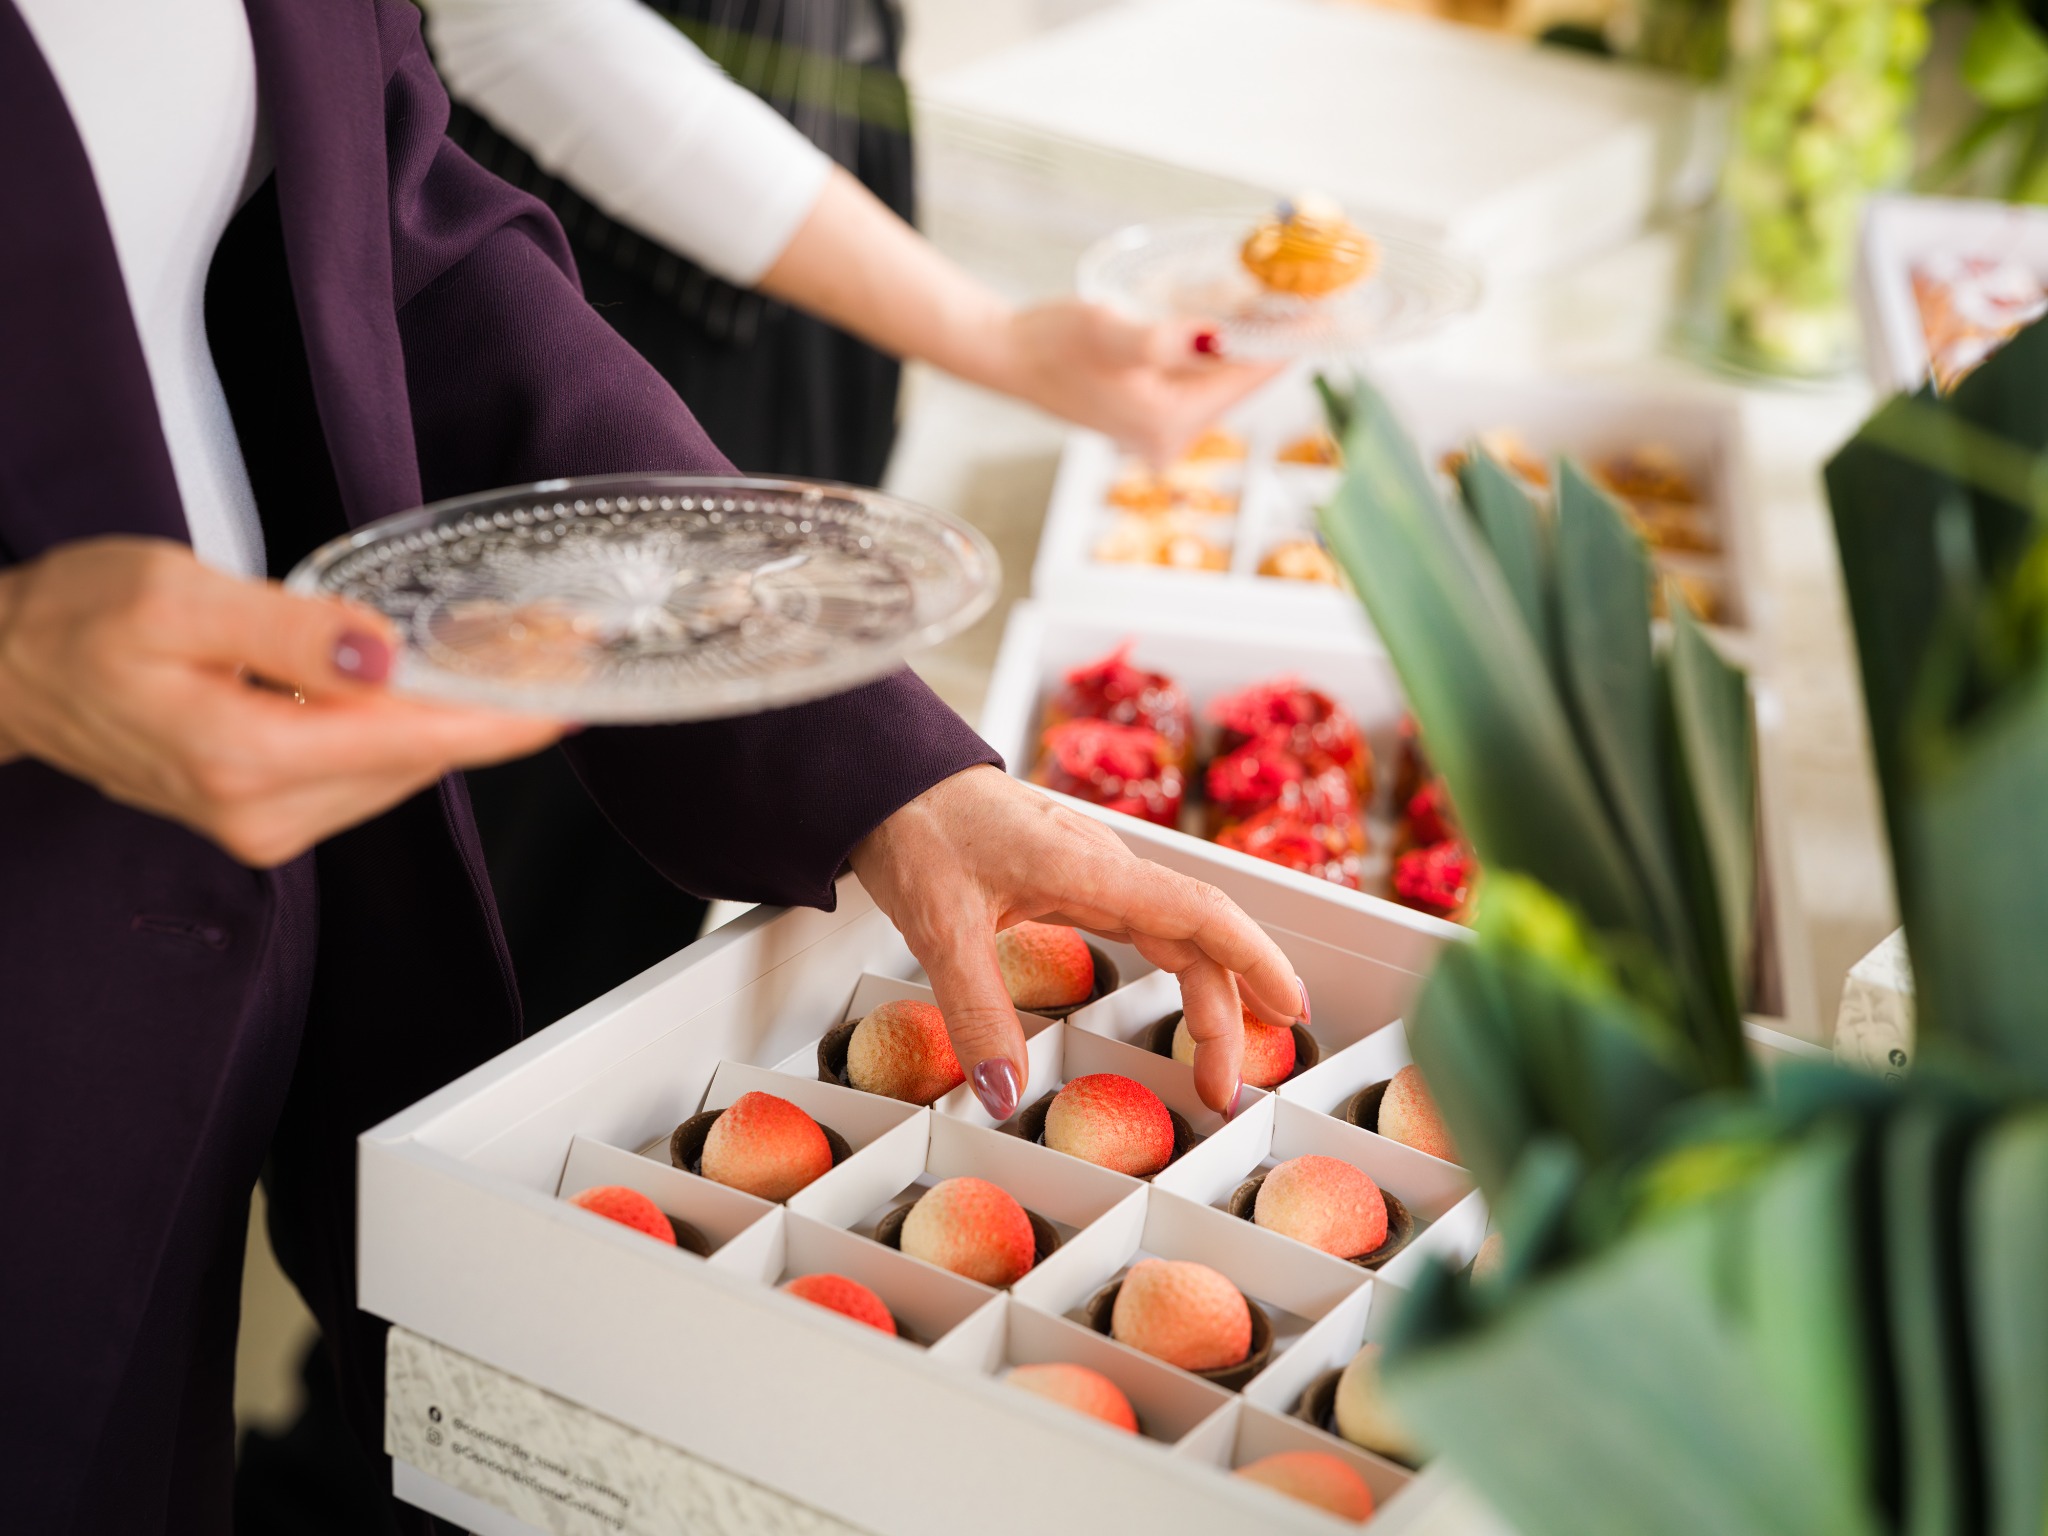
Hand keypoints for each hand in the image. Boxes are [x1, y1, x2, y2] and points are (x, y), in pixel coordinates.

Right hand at [0, 537, 566, 865]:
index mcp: (243, 756)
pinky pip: (364, 775)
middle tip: (556, 651)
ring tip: (513, 663)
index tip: (568, 697)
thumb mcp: (176, 595)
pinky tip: (433, 690)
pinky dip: (407, 734)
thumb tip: (379, 656)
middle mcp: (262, 811)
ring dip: (454, 722)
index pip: (407, 741)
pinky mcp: (265, 817)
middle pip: (416, 761)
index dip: (497, 719)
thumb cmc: (78, 620)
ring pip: (397, 772)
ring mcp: (264, 824)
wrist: (9, 670)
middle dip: (490, 711)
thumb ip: (284, 630)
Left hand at [849, 765, 1304, 1118]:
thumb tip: (1005, 1093)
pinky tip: (1188, 997)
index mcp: (1086, 864)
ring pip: (1177, 932)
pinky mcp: (1077, 879)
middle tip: (1224, 1090)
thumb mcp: (939, 926)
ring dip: (1207, 995)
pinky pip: (1150, 925)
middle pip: (1197, 935)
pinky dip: (1180, 967)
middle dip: (1227, 1012)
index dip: (1253, 958)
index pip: (1197, 910)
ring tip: (1214, 1063)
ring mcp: (1095, 870)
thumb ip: (975, 1013)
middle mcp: (1105, 864)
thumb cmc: (916, 824)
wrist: (887, 774)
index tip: (1289, 1009)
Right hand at [985, 300, 1281, 462]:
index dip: (1290, 341)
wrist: (1009, 358)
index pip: (1249, 378)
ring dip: (1248, 346)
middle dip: (1273, 342)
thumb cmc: (1052, 343)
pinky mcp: (1152, 419)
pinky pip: (1202, 385)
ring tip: (1281, 306)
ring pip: (1224, 383)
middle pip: (1242, 384)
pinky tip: (1233, 327)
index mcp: (1168, 422)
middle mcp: (1171, 438)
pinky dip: (1220, 355)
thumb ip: (1163, 339)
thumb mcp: (1108, 331)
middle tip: (1309, 297)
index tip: (1328, 311)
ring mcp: (1162, 433)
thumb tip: (1217, 338)